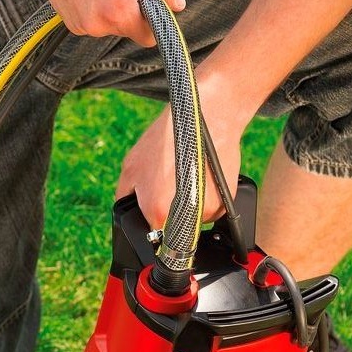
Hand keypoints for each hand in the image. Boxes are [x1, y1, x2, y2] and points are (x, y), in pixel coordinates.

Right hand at [32, 0, 183, 46]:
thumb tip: (178, 5)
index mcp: (119, 13)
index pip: (149, 37)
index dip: (154, 19)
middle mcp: (99, 27)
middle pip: (130, 29)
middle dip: (132, 9)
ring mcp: (82, 27)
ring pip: (111, 25)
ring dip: (113, 7)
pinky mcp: (69, 22)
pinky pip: (95, 21)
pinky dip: (96, 6)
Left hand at [116, 102, 244, 231]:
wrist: (208, 117)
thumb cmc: (169, 138)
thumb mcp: (132, 165)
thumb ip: (126, 195)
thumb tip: (128, 212)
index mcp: (157, 211)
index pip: (151, 233)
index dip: (151, 219)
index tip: (154, 205)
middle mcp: (185, 218)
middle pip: (174, 228)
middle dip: (170, 211)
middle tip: (170, 185)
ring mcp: (208, 212)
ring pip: (194, 220)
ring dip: (190, 204)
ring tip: (187, 175)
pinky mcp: (225, 204)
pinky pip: (211, 211)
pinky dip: (207, 198)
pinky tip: (202, 176)